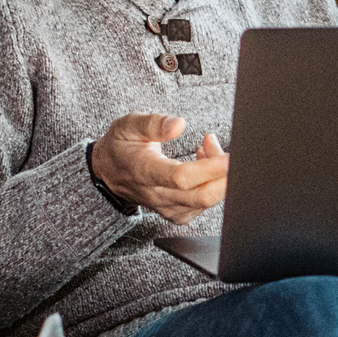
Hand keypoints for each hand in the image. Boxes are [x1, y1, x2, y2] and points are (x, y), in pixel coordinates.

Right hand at [92, 114, 228, 225]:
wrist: (109, 171)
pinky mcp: (176, 213)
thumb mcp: (129, 125)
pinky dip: (212, 186)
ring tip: (208, 148)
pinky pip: (202, 206)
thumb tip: (179, 124)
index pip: (181, 177)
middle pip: (200, 196)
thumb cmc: (121, 146)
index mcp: (144, 170)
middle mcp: (156, 194)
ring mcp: (166, 207)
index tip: (228, 157)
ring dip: (218, 177)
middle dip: (224, 176)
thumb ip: (154, 123)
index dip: (209, 169)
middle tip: (229, 152)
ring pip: (205, 202)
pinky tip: (204, 165)